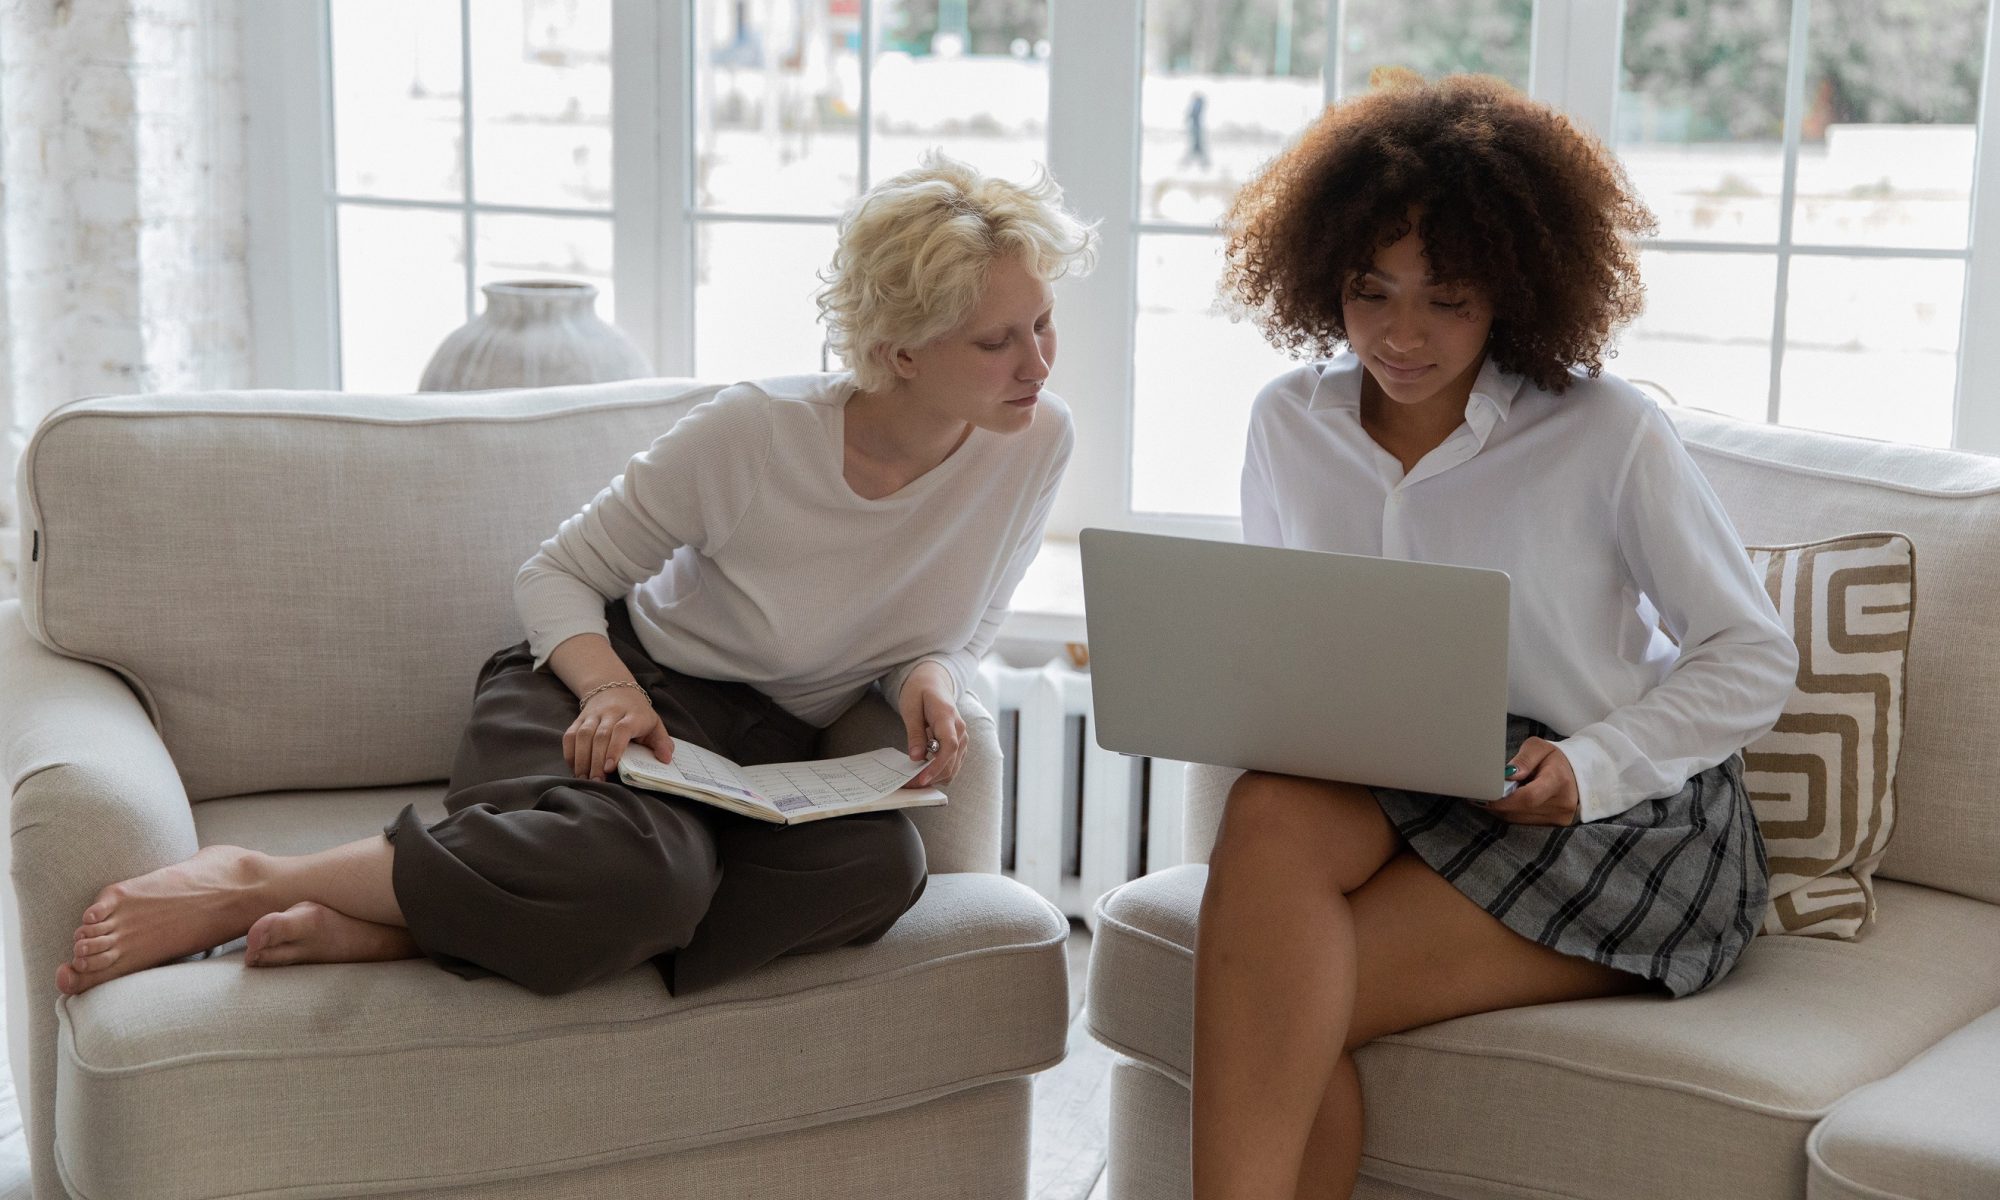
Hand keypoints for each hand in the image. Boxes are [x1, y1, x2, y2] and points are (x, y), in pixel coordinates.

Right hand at [563, 684, 675, 781]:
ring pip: (583, 735)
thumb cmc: (638, 714)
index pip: (622, 730)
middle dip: (596, 761)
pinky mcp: (579, 718)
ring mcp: (593, 715)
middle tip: (597, 781)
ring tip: (584, 778)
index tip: (610, 767)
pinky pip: (570, 735)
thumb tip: (666, 759)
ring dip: (581, 759)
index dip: (615, 748)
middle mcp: (611, 712)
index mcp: (633, 715)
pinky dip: (570, 752)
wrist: (615, 688)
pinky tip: (574, 767)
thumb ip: (662, 742)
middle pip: (600, 736)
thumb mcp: (654, 724)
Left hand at [898, 662, 965, 787]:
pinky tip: (923, 773)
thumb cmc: (919, 691)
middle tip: (908, 784)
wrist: (933, 682)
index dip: (937, 766)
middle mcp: (960, 729)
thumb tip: (916, 757)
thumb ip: (915, 733)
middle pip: (952, 762)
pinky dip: (939, 773)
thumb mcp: (910, 708)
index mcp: (948, 717)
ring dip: (935, 778)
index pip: (949, 746)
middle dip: (931, 777)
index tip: (921, 779)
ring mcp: (962, 738)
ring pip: (953, 767)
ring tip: (912, 781)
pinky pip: (952, 764)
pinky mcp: (960, 744)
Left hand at [1482, 737, 1578, 825]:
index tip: (1485, 795)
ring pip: (1518, 819)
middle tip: (1486, 791)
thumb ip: (1523, 759)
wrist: (1577, 774)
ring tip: (1499, 793)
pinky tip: (1509, 802)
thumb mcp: (1539, 748)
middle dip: (1498, 802)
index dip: (1503, 799)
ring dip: (1503, 809)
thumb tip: (1507, 775)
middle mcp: (1562, 802)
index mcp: (1558, 780)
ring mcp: (1559, 817)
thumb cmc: (1555, 759)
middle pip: (1519, 810)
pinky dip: (1512, 813)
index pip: (1528, 797)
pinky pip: (1524, 822)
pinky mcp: (1555, 825)